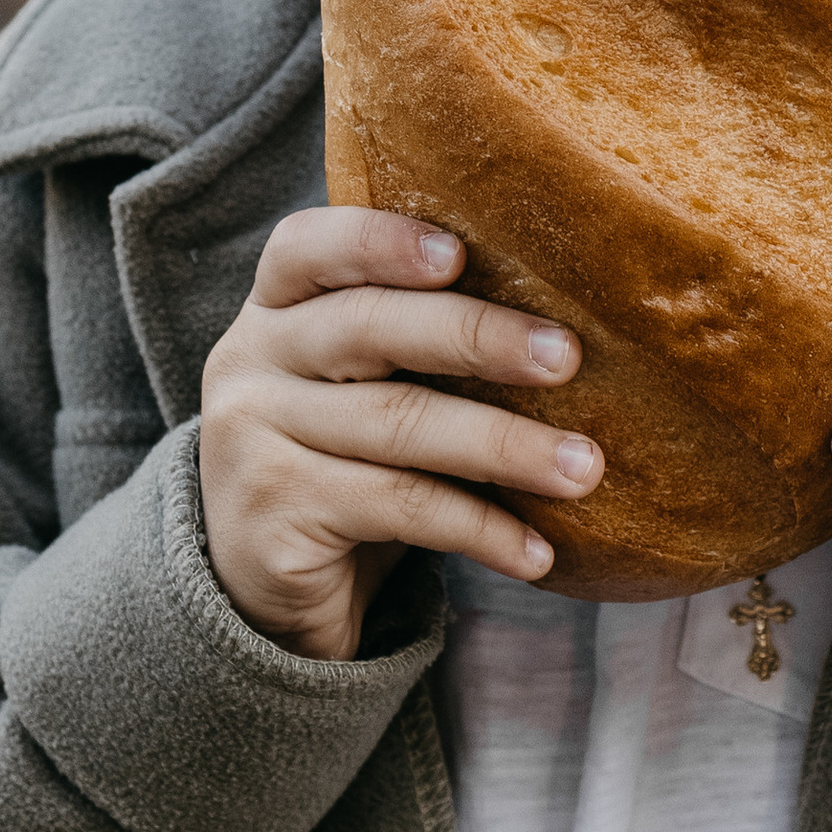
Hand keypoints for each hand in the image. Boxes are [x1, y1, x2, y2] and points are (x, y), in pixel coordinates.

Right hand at [198, 210, 602, 660]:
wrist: (267, 590)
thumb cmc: (344, 463)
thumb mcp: (362, 389)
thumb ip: (419, 343)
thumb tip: (562, 328)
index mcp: (274, 310)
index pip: (308, 247)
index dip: (381, 241)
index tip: (460, 254)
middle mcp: (249, 362)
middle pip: (368, 327)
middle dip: (477, 337)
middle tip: (566, 358)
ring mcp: (252, 440)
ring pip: (398, 424)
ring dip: (505, 446)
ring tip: (582, 470)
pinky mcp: (277, 517)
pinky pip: (401, 508)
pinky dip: (481, 528)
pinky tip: (534, 551)